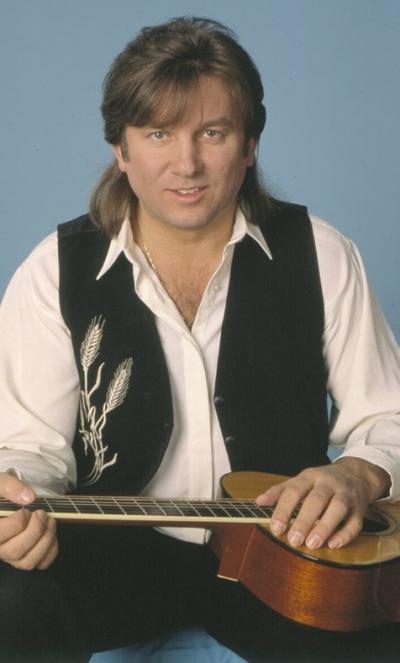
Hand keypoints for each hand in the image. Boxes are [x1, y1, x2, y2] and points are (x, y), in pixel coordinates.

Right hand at [0, 473, 57, 569]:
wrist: (5, 500)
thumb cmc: (0, 493)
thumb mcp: (0, 482)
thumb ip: (10, 486)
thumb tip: (30, 498)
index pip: (0, 535)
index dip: (18, 522)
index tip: (25, 509)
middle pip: (15, 551)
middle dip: (35, 530)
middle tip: (41, 513)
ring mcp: (11, 558)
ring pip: (29, 562)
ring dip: (45, 540)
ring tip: (49, 520)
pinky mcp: (26, 559)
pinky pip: (41, 564)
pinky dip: (51, 549)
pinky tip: (51, 532)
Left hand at [256, 458, 390, 549]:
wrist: (356, 474)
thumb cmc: (322, 481)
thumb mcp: (301, 480)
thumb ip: (280, 491)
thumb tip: (259, 502)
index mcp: (311, 476)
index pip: (295, 490)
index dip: (284, 509)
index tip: (276, 528)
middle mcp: (329, 483)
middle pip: (317, 499)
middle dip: (304, 520)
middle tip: (293, 540)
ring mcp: (346, 494)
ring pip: (337, 509)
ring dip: (324, 527)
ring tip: (311, 544)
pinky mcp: (360, 509)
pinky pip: (355, 522)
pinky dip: (345, 534)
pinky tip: (333, 545)